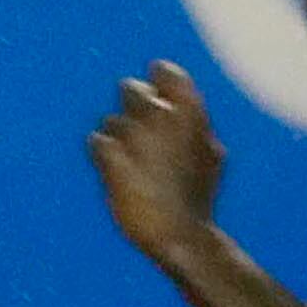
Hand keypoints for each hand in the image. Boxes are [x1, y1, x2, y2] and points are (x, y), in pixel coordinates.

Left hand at [89, 61, 221, 264]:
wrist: (182, 236)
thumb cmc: (199, 197)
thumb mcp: (210, 152)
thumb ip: (193, 121)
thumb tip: (175, 101)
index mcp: (191, 110)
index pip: (163, 70)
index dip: (157, 83)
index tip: (156, 98)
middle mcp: (161, 114)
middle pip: (130, 90)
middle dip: (132, 111)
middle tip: (139, 139)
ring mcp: (134, 134)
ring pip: (111, 120)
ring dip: (118, 141)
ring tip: (134, 169)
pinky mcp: (111, 156)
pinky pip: (97, 142)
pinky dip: (104, 157)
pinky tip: (118, 176)